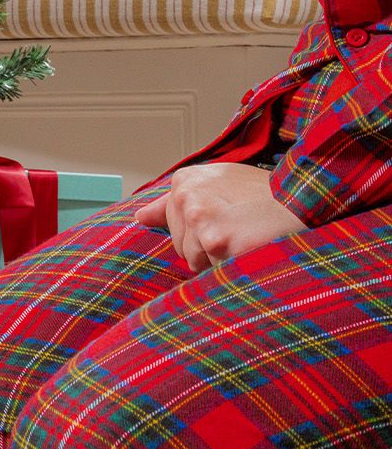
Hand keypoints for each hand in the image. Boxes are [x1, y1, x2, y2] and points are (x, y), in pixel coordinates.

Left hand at [135, 163, 306, 271]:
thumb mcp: (220, 186)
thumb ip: (176, 201)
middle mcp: (185, 193)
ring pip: (194, 259)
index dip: (201, 231)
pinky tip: (251, 246)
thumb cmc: (267, 197)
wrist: (307, 203)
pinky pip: (212, 268)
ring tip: (246, 237)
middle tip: (241, 229)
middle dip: (208, 247)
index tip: (224, 220)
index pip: (172, 225)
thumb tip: (140, 217)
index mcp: (185, 179)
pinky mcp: (213, 238)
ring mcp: (198, 215)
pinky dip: (233, 265)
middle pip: (180, 245)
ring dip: (220, 258)